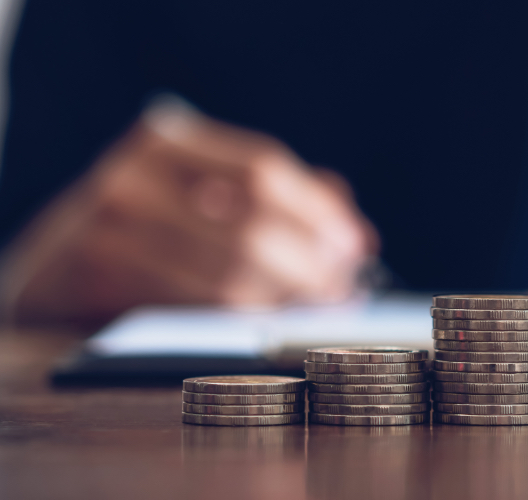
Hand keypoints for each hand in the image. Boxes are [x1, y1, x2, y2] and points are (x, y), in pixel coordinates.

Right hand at [1, 100, 378, 325]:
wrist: (48, 271)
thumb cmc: (144, 231)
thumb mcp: (198, 197)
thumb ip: (272, 201)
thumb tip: (353, 230)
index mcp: (166, 141)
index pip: (261, 169)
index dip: (318, 210)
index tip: (356, 245)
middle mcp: (133, 176)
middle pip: (251, 224)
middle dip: (312, 263)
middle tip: (344, 288)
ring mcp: (109, 228)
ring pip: (227, 274)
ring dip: (287, 298)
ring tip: (319, 308)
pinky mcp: (99, 282)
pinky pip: (194, 309)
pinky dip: (247, 319)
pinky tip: (271, 322)